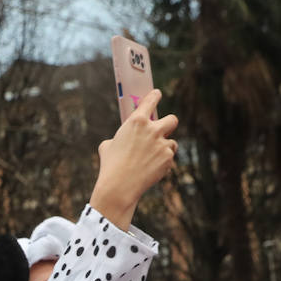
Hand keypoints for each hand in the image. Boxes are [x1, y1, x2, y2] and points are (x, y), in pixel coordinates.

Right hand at [89, 88, 178, 230]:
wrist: (119, 187)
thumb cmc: (110, 165)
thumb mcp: (108, 145)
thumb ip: (120, 137)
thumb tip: (123, 140)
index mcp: (136, 121)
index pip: (151, 100)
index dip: (155, 96)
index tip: (157, 94)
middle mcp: (152, 130)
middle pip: (172, 120)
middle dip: (169, 124)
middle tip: (162, 130)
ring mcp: (162, 145)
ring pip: (172, 142)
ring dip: (165, 148)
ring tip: (152, 158)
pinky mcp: (168, 159)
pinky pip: (169, 158)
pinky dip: (163, 163)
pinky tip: (151, 169)